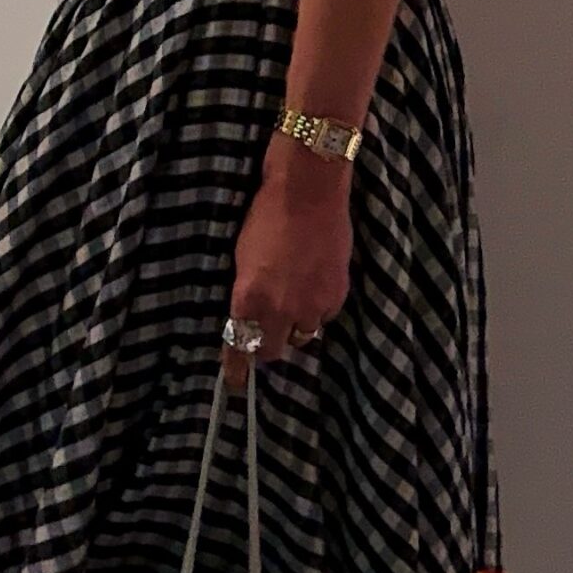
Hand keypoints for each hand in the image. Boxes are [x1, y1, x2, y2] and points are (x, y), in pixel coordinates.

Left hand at [222, 145, 352, 391]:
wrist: (308, 189)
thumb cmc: (265, 215)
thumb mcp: (242, 258)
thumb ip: (247, 292)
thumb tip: (249, 313)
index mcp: (249, 298)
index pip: (241, 345)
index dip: (237, 367)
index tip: (235, 383)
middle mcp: (281, 309)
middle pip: (273, 350)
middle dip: (266, 346)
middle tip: (263, 334)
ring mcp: (312, 303)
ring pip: (302, 334)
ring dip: (293, 326)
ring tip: (290, 304)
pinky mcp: (337, 294)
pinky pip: (324, 316)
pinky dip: (316, 309)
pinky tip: (311, 288)